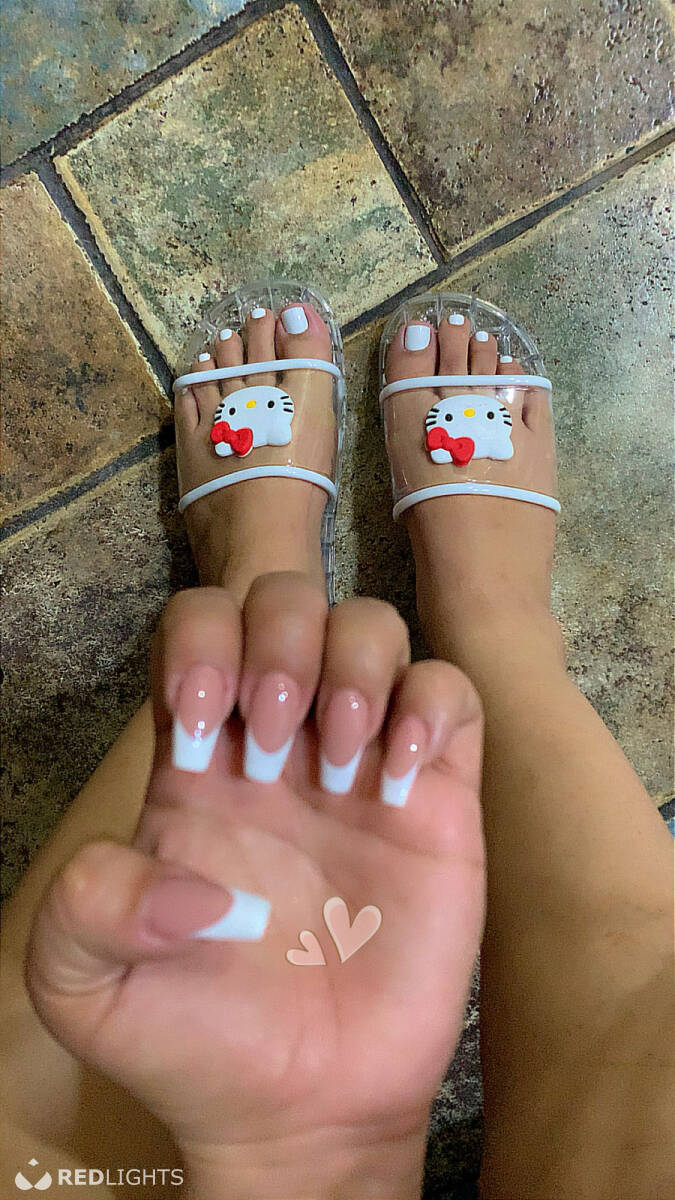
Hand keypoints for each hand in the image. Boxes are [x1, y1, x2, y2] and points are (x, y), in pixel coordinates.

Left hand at [26, 575, 484, 1198]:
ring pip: (371, 627)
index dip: (200, 639)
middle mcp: (278, 742)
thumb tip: (191, 873)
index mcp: (196, 759)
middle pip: (286, 599)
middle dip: (279, 638)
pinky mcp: (437, 798)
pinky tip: (401, 776)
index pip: (196, 625)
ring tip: (339, 764)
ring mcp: (362, 761)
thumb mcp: (82, 987)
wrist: (304, 1108)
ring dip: (354, 665)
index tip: (206, 723)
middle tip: (274, 728)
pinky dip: (431, 705)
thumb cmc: (193, 1043)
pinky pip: (450, 694)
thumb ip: (83, 905)